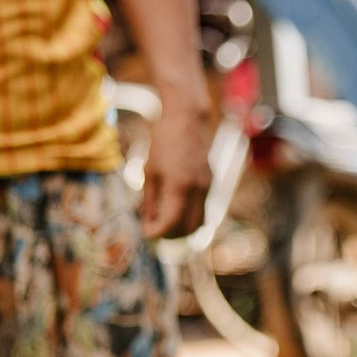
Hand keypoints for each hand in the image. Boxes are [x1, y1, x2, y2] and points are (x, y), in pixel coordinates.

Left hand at [137, 99, 212, 240]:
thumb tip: (148, 221)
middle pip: (188, 229)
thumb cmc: (164, 142)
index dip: (157, 232)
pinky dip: (190, 217)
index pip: (171, 223)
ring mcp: (207, 189)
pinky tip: (176, 212)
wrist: (188, 121)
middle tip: (155, 230)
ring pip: (199, 223)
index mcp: (179, 186)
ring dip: (183, 229)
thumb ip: (150, 199)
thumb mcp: (150, 171)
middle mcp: (197, 191)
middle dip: (171, 235)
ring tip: (165, 224)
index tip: (145, 232)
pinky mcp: (211, 185)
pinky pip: (203, 211)